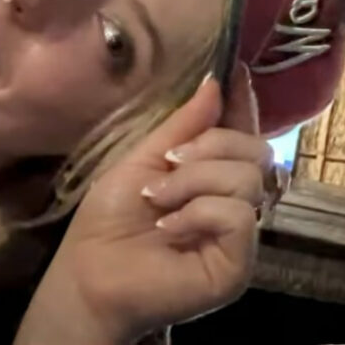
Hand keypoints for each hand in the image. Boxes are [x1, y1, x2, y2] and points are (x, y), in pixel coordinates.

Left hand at [17, 64, 284, 344]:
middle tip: (169, 163)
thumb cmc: (109, 219)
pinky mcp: (239, 264)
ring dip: (193, 181)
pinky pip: (239, 216)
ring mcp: (241, 235)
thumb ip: (183, 125)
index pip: (245, 132)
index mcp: (215, 175)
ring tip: (158, 201)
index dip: (244, 104)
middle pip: (257, 150)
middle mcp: (236, 202)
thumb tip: (216, 80)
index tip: (238, 72)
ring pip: (248, 178)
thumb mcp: (143, 159)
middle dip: (210, 147)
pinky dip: (199, 213)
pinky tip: (170, 228)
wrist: (88, 273)